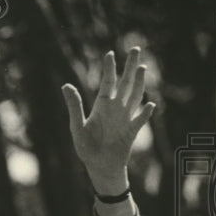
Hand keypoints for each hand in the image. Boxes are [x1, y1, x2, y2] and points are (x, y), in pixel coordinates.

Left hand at [62, 48, 155, 192]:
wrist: (99, 166)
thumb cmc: (86, 147)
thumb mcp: (77, 126)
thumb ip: (74, 106)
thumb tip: (65, 85)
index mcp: (102, 106)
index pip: (107, 82)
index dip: (109, 68)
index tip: (110, 53)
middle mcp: (116, 109)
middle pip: (125, 83)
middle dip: (130, 66)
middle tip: (135, 49)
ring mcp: (126, 118)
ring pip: (135, 95)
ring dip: (139, 82)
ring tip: (142, 67)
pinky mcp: (132, 131)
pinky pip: (140, 119)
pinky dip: (145, 112)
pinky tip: (149, 104)